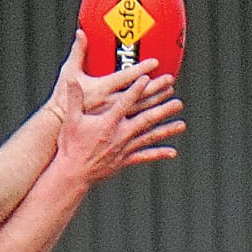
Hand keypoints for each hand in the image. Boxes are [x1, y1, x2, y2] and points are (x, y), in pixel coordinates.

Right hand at [56, 66, 183, 186]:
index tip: (148, 78)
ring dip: (166, 130)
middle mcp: (120, 134)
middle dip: (162, 109)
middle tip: (177, 101)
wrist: (73, 173)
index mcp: (108, 122)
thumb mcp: (70, 120)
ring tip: (181, 124)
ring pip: (150, 137)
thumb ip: (74, 99)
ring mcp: (124, 148)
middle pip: (146, 119)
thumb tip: (72, 81)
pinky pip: (145, 156)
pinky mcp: (125, 160)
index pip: (125, 101)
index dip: (136, 89)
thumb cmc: (70, 146)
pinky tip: (172, 152)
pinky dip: (159, 154)